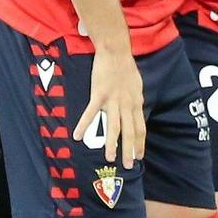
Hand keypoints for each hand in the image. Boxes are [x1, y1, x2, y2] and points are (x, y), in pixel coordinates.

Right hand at [77, 45, 145, 166]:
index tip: (139, 156)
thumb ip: (135, 101)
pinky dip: (84, 125)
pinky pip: (90, 113)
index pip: (140, 128)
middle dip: (129, 150)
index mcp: (136, 103)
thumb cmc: (126, 68)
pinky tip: (77, 136)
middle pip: (129, 132)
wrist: (116, 51)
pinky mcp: (99, 94)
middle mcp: (127, 104)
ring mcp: (113, 100)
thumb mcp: (137, 87)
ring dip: (111, 144)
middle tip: (128, 165)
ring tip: (110, 158)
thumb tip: (137, 112)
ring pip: (113, 126)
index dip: (140, 143)